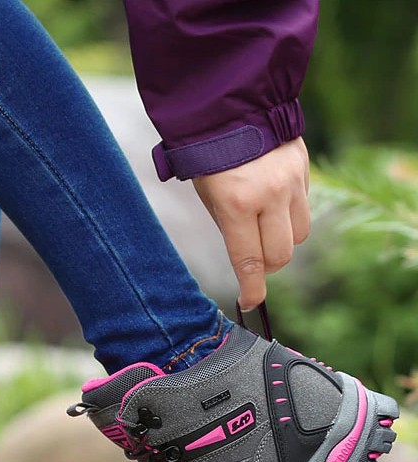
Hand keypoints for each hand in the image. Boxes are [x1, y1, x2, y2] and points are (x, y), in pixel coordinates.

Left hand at [192, 137, 310, 310]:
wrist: (233, 107)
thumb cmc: (211, 158)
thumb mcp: (209, 196)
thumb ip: (231, 226)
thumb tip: (248, 258)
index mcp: (237, 205)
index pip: (249, 261)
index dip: (252, 289)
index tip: (249, 302)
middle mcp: (269, 196)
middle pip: (281, 255)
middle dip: (267, 266)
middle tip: (255, 262)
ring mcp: (291, 183)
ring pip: (299, 235)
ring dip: (283, 242)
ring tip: (265, 230)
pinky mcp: (304, 170)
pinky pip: (304, 208)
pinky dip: (290, 215)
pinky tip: (274, 201)